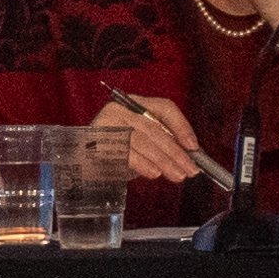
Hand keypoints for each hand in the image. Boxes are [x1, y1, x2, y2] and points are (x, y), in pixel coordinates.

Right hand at [97, 91, 217, 186]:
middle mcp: (119, 109)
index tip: (194, 146)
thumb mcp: (144, 141)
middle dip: (176, 152)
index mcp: (134, 103)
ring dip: (164, 161)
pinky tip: (154, 173)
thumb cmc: (119, 151)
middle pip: (155, 129)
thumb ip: (163, 141)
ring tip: (177, 175)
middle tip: (191, 169)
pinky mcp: (96, 142)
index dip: (182, 126)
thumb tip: (191, 153)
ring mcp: (106, 125)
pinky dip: (142, 164)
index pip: (165, 107)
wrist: (84, 163)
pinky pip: (125, 153)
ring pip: (143, 142)